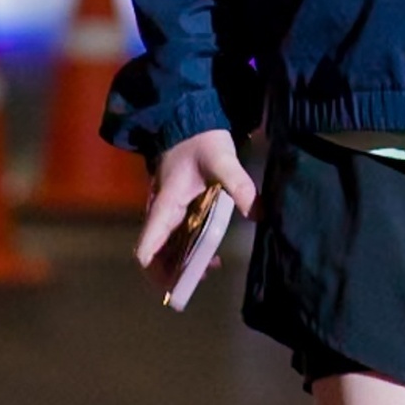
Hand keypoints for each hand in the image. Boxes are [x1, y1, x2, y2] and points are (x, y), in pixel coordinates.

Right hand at [135, 128, 258, 305]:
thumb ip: (238, 184)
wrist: (189, 118)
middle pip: (154, 254)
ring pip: (165, 246)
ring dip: (181, 262)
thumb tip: (257, 213)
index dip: (155, 270)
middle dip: (171, 273)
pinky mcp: (175, 207)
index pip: (147, 247)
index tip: (175, 285)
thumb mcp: (222, 159)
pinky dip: (187, 249)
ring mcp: (166, 210)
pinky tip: (209, 252)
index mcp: (165, 205)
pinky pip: (175, 235)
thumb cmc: (201, 140)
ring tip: (209, 267)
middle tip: (197, 282)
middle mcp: (160, 212)